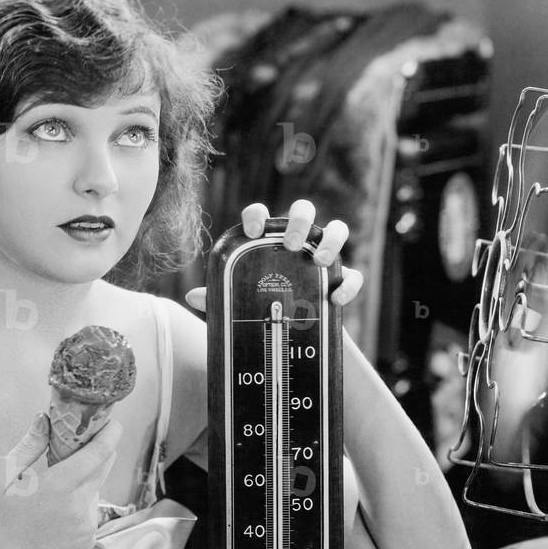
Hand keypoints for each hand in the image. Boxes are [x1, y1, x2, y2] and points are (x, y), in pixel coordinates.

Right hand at [0, 413, 121, 548]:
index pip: (98, 453)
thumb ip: (30, 445)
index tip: (112, 422)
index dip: (110, 434)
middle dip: (98, 453)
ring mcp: (85, 528)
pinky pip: (91, 512)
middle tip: (81, 443)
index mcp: (59, 487)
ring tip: (58, 483)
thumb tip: (45, 419)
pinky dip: (81, 503)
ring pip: (95, 491)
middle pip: (102, 470)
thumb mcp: (1, 474)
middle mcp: (79, 508)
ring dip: (85, 481)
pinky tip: (57, 508)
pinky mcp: (85, 542)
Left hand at [185, 199, 364, 311]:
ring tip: (321, 261)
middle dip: (300, 221)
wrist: (294, 338)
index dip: (257, 215)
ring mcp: (323, 256)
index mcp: (267, 241)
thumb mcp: (238, 305)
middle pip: (304, 210)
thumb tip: (193, 297)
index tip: (253, 230)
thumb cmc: (261, 309)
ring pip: (337, 229)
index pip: (260, 215)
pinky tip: (335, 299)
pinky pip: (354, 275)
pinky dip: (349, 284)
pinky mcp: (343, 278)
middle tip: (293, 245)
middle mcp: (297, 241)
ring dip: (331, 239)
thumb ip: (218, 298)